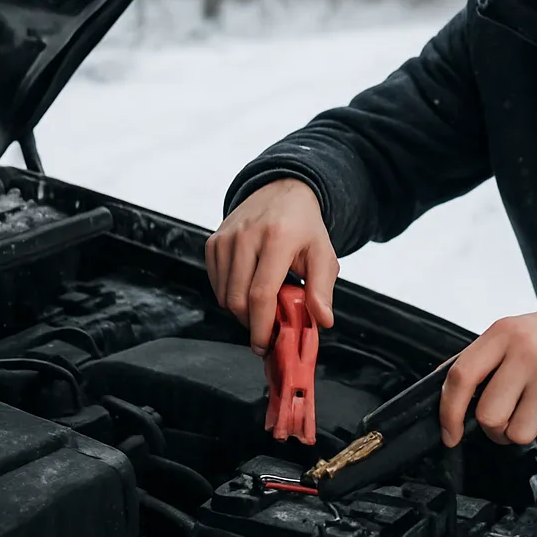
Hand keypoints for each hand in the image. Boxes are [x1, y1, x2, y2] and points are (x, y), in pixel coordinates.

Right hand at [205, 179, 338, 354]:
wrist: (282, 191)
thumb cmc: (303, 227)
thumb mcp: (323, 254)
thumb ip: (322, 289)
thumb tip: (323, 321)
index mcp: (278, 238)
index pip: (261, 294)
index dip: (261, 326)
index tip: (265, 345)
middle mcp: (247, 236)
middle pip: (238, 299)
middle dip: (252, 323)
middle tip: (269, 328)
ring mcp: (226, 238)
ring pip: (224, 295)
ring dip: (241, 311)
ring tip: (263, 304)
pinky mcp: (213, 241)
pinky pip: (216, 283)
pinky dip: (230, 295)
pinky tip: (249, 287)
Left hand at [439, 304, 536, 451]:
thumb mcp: (521, 331)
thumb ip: (487, 358)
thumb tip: (448, 390)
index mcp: (506, 332)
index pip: (461, 377)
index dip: (449, 412)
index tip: (450, 433)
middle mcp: (528, 352)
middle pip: (489, 416)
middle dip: (497, 428)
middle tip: (513, 417)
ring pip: (519, 435)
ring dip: (528, 432)